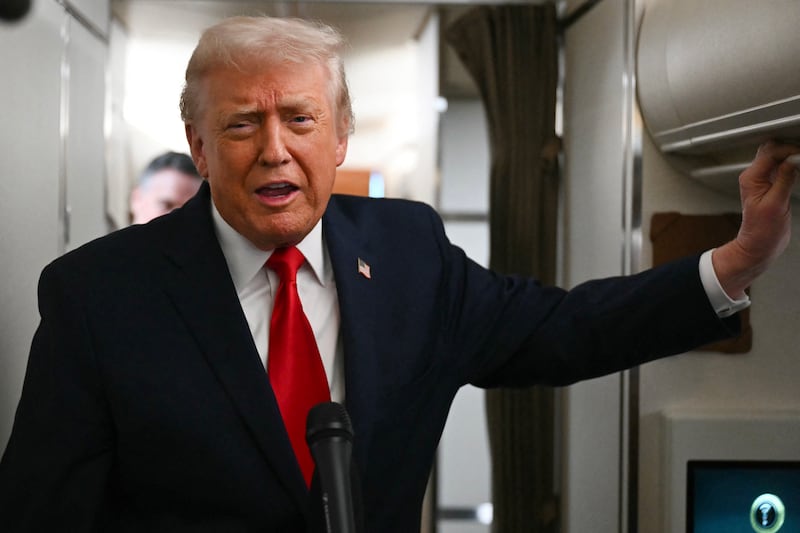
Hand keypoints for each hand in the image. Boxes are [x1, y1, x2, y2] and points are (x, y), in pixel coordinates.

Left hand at [713, 140, 799, 298]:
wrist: (758, 245)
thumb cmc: (762, 231)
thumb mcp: (776, 204)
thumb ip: (784, 179)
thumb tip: (793, 159)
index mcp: (751, 178)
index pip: (771, 152)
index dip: (789, 150)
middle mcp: (754, 176)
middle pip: (772, 150)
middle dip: (790, 148)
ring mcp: (762, 180)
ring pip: (777, 157)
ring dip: (792, 156)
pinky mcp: (772, 185)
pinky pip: (782, 167)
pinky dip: (792, 164)